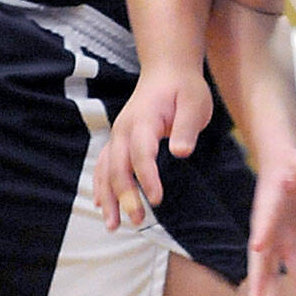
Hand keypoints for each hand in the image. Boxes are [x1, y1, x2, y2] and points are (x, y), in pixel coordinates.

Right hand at [93, 69, 213, 228]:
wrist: (166, 70)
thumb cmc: (184, 88)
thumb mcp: (195, 103)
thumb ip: (187, 127)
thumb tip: (181, 152)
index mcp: (142, 121)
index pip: (141, 154)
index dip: (147, 178)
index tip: (157, 199)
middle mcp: (123, 129)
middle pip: (118, 167)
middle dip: (125, 196)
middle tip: (137, 221)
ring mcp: (117, 136)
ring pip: (105, 170)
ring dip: (108, 198)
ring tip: (113, 225)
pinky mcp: (118, 142)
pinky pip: (103, 167)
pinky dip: (101, 187)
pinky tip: (102, 207)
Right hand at [246, 147, 295, 295]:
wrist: (282, 166)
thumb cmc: (291, 162)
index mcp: (267, 205)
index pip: (263, 219)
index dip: (261, 233)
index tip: (257, 248)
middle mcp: (266, 227)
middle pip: (260, 257)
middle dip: (258, 280)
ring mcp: (274, 237)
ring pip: (270, 270)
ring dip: (272, 293)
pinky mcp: (286, 241)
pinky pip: (291, 267)